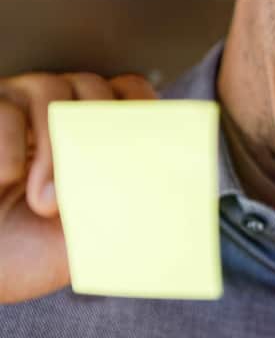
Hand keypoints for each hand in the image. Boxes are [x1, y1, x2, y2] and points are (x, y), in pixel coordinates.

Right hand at [0, 71, 157, 303]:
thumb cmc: (31, 250)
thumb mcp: (93, 234)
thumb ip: (131, 208)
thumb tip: (193, 198)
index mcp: (91, 131)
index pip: (129, 90)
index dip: (143, 107)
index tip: (150, 140)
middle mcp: (55, 108)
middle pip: (92, 87)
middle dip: (96, 138)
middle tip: (86, 188)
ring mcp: (14, 106)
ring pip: (49, 91)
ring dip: (53, 150)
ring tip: (44, 203)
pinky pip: (3, 110)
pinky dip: (10, 147)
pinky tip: (7, 179)